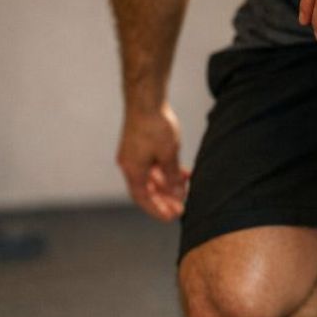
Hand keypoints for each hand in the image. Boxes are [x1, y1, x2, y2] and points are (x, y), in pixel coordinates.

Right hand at [116, 103, 191, 221]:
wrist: (146, 100)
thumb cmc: (155, 126)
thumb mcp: (169, 154)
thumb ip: (172, 176)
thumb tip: (176, 193)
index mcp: (133, 170)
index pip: (143, 198)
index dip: (157, 210)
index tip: (172, 217)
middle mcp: (130, 165)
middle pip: (147, 189)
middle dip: (164, 199)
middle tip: (181, 207)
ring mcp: (133, 155)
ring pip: (151, 177)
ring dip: (168, 184)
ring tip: (186, 189)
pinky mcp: (139, 146)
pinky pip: (153, 165)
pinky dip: (166, 170)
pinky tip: (182, 172)